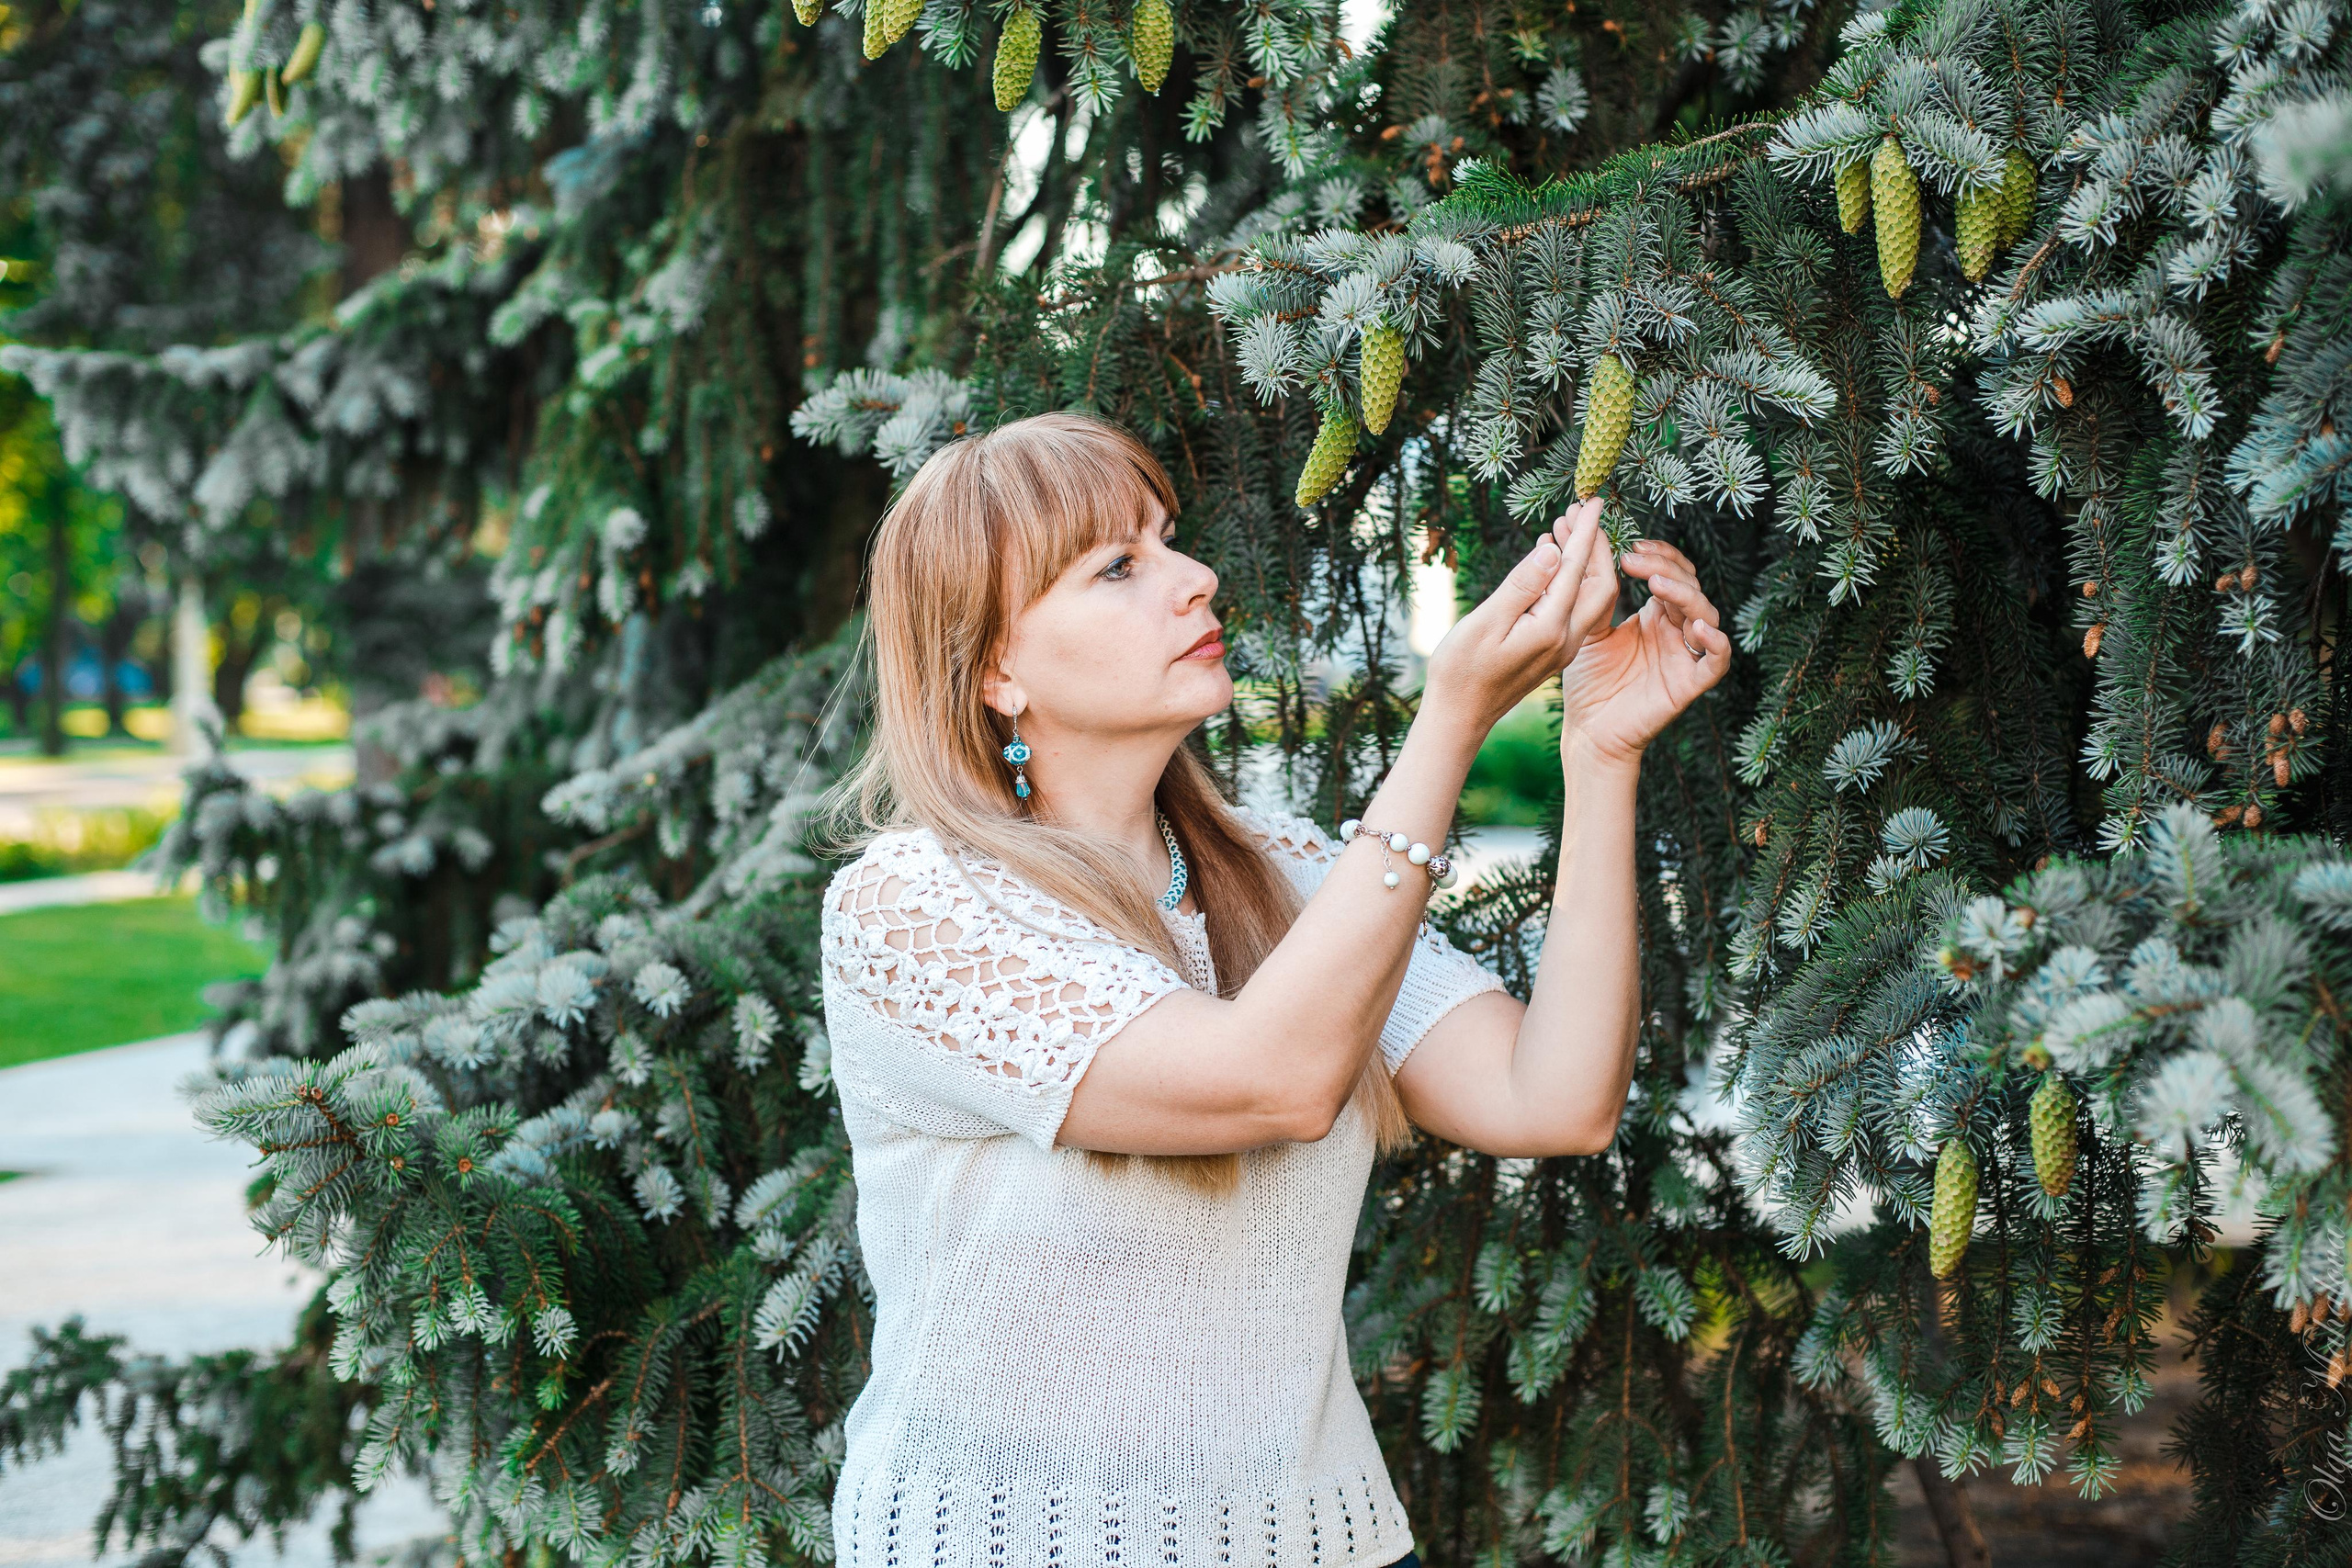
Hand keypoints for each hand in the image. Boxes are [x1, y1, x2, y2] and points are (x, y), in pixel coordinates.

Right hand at [1424, 497, 1618, 740]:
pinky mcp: (1551, 652)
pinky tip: (1550, 563)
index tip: (1594, 500)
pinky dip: (1569, 579)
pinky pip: (1573, 608)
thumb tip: (1552, 550)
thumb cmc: (1461, 671)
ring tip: (1564, 528)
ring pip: (1587, 596)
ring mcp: (1561, 647)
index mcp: (1552, 628)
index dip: (1586, 532)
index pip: (1576, 569)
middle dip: (1592, 544)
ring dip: (1581, 560)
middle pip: (1597, 583)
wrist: (1458, 718)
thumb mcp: (1486, 622)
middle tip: (1579, 509)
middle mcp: (1565, 638)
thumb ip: (1522, 586)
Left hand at [1557, 532, 1730, 766]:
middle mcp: (1676, 631)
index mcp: (1655, 615)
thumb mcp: (1586, 626)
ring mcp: (1686, 656)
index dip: (1658, 554)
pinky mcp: (1691, 684)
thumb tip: (1582, 536)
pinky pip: (1717, 660)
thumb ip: (1592, 586)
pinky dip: (1714, 642)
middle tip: (1633, 558)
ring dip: (1685, 594)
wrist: (1587, 732)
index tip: (1629, 545)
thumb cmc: (1588, 682)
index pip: (1671, 572)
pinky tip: (1695, 627)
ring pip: (1706, 614)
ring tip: (1656, 583)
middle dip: (1665, 566)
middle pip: (1689, 585)